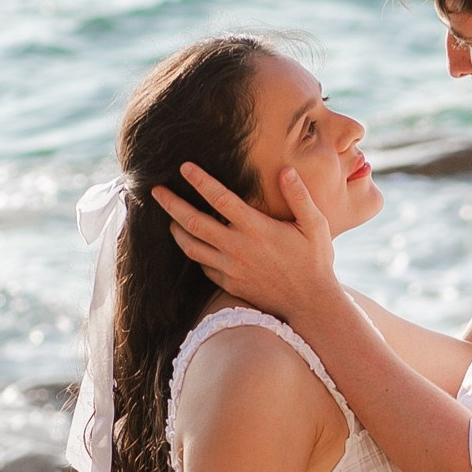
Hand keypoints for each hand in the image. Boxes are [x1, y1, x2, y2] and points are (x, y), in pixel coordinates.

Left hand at [153, 163, 340, 325]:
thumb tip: (285, 171)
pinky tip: (191, 243)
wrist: (310, 304)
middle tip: (156, 190)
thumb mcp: (315, 225)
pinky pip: (203, 265)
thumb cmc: (315, 261)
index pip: (220, 199)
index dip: (200, 181)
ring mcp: (231, 267)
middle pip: (194, 222)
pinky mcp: (229, 283)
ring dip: (176, 229)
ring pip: (191, 246)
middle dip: (172, 204)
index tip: (184, 167)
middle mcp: (238, 247)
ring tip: (168, 217)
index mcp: (257, 229)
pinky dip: (193, 252)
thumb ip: (300, 197)